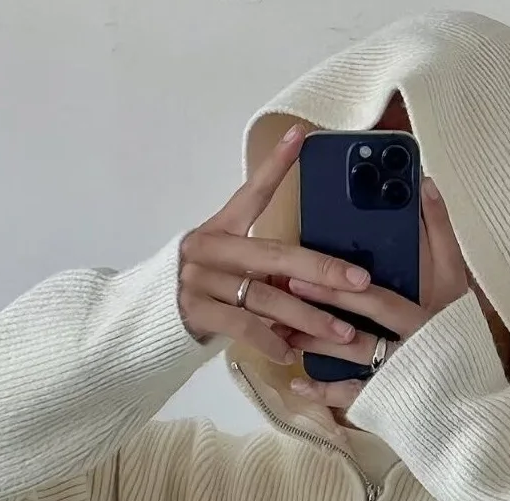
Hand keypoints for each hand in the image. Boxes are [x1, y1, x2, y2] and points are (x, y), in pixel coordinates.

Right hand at [179, 125, 372, 364]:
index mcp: (220, 229)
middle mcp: (209, 248)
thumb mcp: (230, 269)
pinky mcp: (195, 311)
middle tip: (359, 281)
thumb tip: (319, 279)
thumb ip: (264, 269)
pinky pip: (243, 327)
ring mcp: (200, 279)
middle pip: (275, 255)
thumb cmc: (203, 292)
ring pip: (266, 297)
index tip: (300, 137)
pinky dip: (270, 342)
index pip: (252, 194)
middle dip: (323, 269)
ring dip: (309, 318)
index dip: (275, 166)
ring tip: (342, 333)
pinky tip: (291, 354)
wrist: (149, 319)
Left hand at [283, 176, 472, 409]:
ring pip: (354, 353)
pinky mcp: (391, 398)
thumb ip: (442, 233)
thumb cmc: (462, 328)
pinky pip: (353, 396)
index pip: (380, 295)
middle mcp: (414, 340)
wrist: (472, 392)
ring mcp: (402, 370)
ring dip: (315, 341)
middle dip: (324, 301)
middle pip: (363, 320)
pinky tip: (296, 382)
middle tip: (288, 285)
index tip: (306, 262)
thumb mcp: (458, 280)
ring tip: (282, 329)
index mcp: (428, 310)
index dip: (343, 282)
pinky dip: (324, 391)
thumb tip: (425, 183)